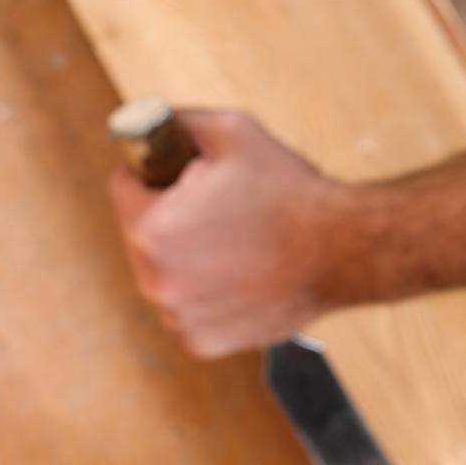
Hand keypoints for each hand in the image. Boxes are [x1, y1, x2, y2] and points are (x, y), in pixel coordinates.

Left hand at [108, 109, 353, 356]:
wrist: (342, 248)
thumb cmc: (289, 191)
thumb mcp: (230, 131)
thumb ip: (177, 122)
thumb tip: (150, 124)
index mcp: (152, 229)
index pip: (123, 186)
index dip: (153, 173)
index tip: (181, 175)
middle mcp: (156, 281)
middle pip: (139, 232)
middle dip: (167, 217)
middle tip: (215, 207)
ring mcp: (179, 317)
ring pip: (163, 272)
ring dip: (184, 257)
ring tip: (232, 240)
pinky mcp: (202, 342)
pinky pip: (187, 307)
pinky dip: (205, 293)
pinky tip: (239, 273)